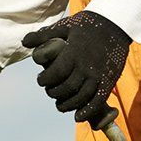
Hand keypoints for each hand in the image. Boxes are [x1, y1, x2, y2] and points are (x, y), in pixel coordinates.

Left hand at [21, 10, 130, 125]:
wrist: (115, 24)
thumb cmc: (86, 25)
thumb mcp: (64, 26)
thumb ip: (43, 36)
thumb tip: (24, 43)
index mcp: (74, 52)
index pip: (56, 73)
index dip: (46, 80)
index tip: (41, 80)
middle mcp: (87, 66)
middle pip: (67, 88)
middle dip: (54, 93)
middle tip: (50, 90)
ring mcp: (99, 75)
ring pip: (81, 97)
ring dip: (68, 105)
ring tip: (60, 104)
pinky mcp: (109, 80)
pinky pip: (98, 101)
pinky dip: (87, 111)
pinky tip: (77, 117)